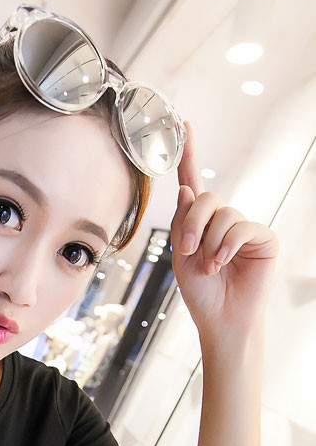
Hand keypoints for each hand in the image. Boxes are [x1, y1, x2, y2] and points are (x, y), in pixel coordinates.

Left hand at [170, 120, 278, 340]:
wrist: (221, 319)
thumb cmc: (201, 292)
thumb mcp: (182, 256)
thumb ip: (182, 222)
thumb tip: (187, 190)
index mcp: (200, 222)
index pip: (193, 183)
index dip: (190, 154)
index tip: (185, 125)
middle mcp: (223, 220)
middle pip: (206, 198)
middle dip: (192, 223)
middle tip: (189, 250)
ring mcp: (244, 227)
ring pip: (223, 213)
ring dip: (210, 241)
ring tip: (210, 265)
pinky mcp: (263, 238)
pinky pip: (242, 227)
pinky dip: (227, 245)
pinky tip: (223, 262)